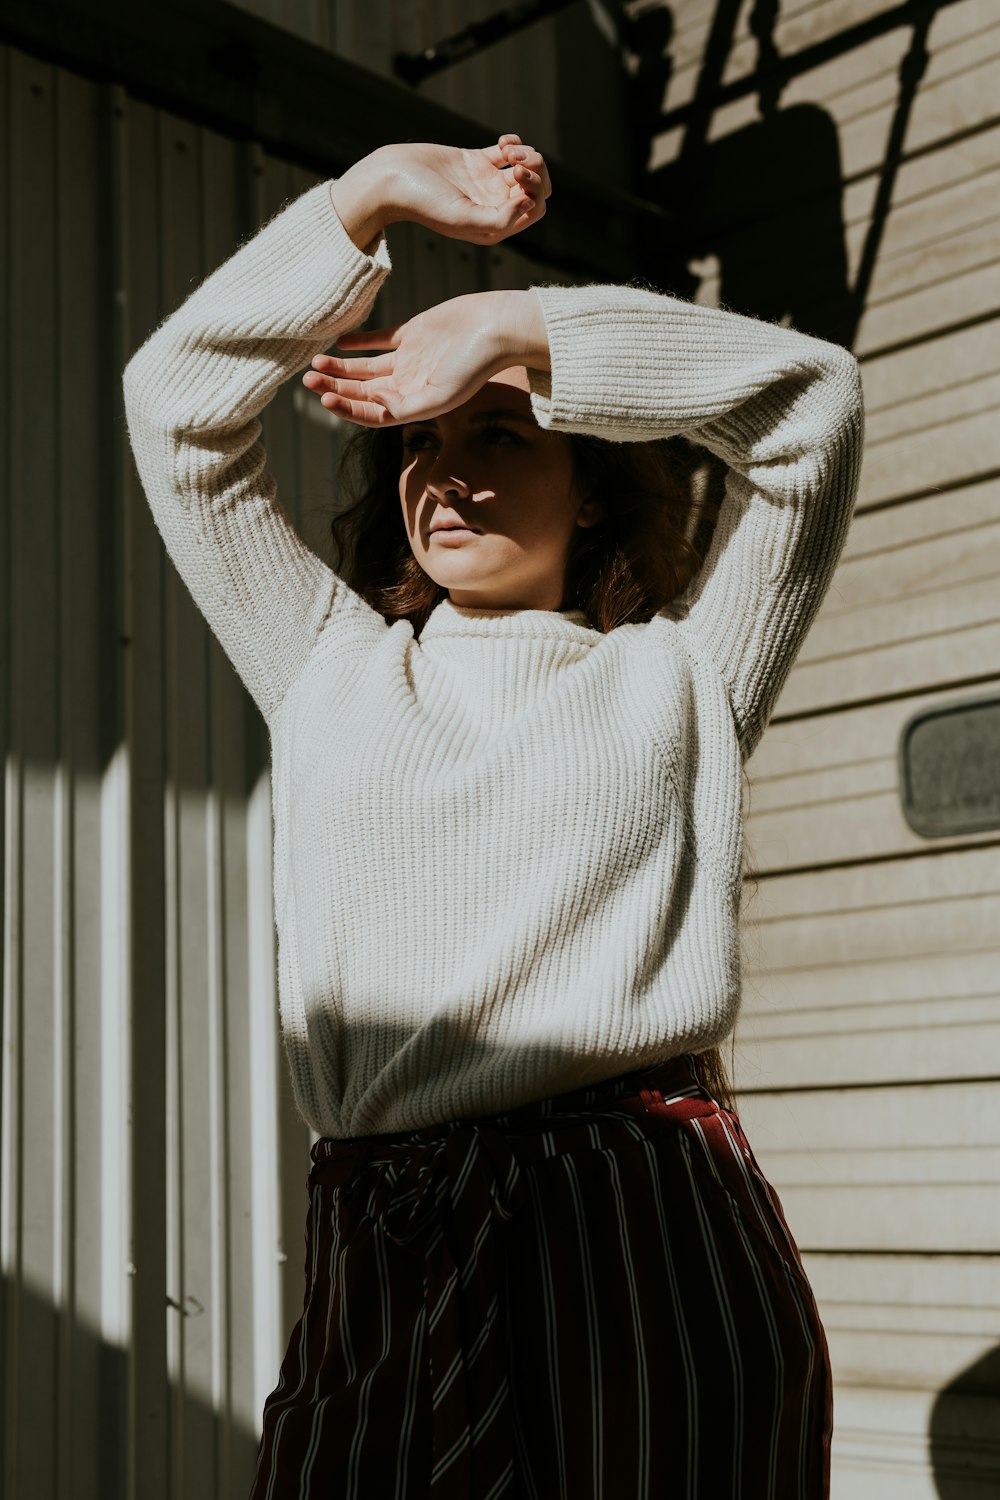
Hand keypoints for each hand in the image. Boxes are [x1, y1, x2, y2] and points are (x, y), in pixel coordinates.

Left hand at [302, 290, 545, 426]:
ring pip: (366, 368)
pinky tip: (339, 342)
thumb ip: (405, 407)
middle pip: (363, 391)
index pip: (372, 413)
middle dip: (335, 387)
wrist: (497, 327)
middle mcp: (409, 385)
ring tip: (315, 362)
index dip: (346, 408)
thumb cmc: (475, 366)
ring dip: (341, 367)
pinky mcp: (412, 334)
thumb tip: (372, 402)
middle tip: (308, 378)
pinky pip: (379, 340)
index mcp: (415, 405)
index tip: (323, 398)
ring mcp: (409, 360)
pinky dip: (359, 342)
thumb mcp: (441, 395)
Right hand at [332, 135, 550, 249]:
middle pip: (536, 188)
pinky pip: (509, 151)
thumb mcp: (463, 219)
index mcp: (494, 225)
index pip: (535, 208)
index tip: (515, 175)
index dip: (535, 190)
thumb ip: (499, 219)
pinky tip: (502, 142)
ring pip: (526, 167)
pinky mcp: (477, 161)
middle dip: (535, 170)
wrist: (394, 178)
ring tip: (508, 149)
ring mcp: (487, 183)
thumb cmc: (425, 203)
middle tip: (516, 162)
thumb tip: (529, 203)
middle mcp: (494, 206)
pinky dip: (514, 142)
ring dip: (526, 153)